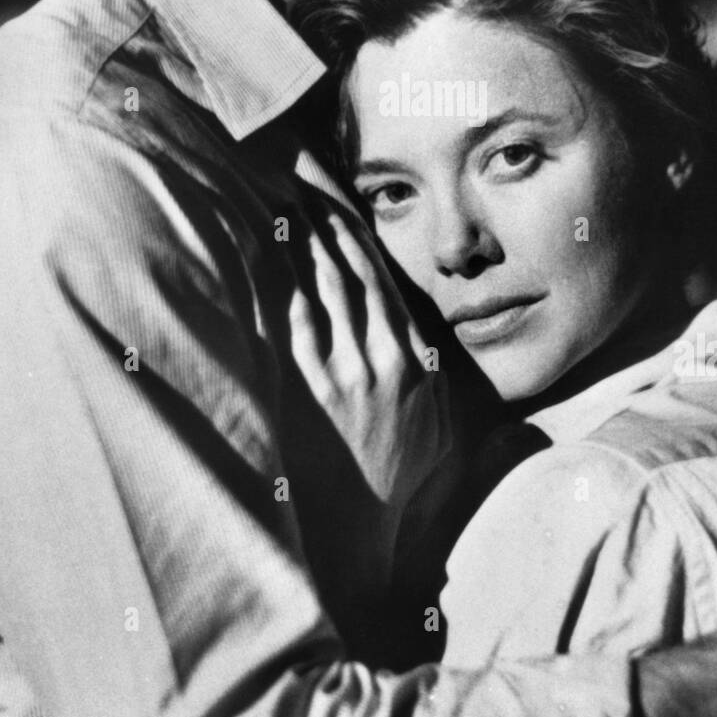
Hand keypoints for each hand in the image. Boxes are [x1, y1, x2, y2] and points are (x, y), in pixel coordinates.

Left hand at [288, 209, 446, 504]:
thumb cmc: (399, 478)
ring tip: (291, 213)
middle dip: (332, 230)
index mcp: (414, 363)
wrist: (364, 524)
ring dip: (310, 248)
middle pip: (356, 277)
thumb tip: (427, 342)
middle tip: (309, 193)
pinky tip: (278, 265)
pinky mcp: (318, 391)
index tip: (343, 212)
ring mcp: (350, 373)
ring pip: (330, 293)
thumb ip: (435, 382)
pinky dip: (291, 291)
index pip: (386, 286)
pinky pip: (303, 329)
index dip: (362, 244)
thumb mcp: (438, 430)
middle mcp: (385, 359)